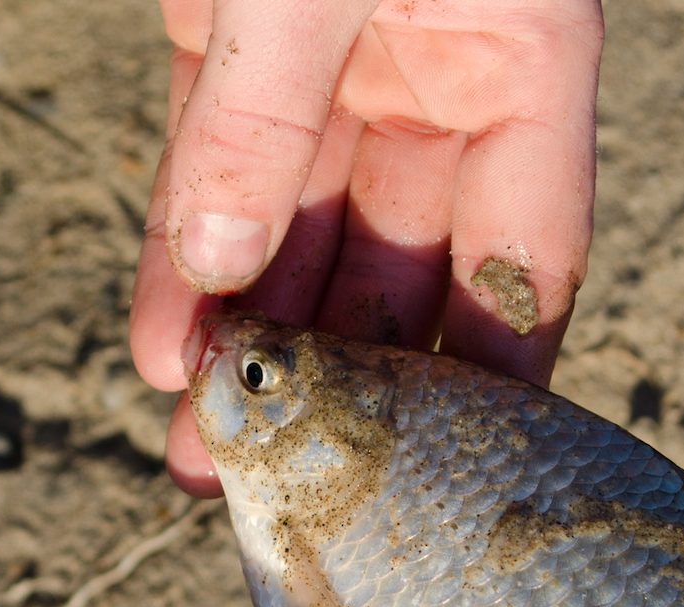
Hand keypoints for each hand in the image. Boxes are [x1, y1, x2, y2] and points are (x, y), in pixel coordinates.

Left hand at [130, 0, 603, 495]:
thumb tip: (219, 264)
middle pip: (393, 273)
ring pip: (294, 238)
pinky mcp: (236, 43)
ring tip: (201, 449)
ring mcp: (335, 71)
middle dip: (332, 382)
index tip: (446, 482)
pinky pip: (213, 169)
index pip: (521, 261)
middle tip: (287, 485)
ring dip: (244, 342)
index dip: (490, 381)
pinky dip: (184, 255)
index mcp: (519, 62)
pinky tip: (162, 346)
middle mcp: (437, 85)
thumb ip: (270, 114)